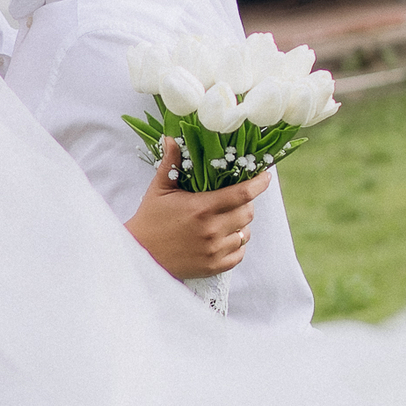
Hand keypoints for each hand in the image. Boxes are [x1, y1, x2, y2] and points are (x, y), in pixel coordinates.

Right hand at [125, 139, 270, 281]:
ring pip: (245, 234)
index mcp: (201, 208)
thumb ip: (170, 163)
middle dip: (246, 204)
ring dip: (241, 225)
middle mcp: (211, 230)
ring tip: (226, 220)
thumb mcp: (159, 189)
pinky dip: (236, 244)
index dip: (259, 184)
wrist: (139, 255)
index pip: (242, 194)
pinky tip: (224, 238)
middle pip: (248, 213)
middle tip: (235, 199)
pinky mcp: (214, 267)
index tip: (266, 177)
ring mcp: (214, 251)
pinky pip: (239, 253)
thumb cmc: (150, 219)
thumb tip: (172, 137)